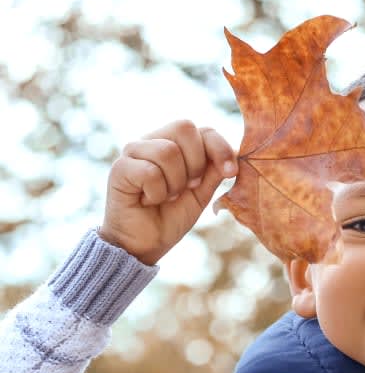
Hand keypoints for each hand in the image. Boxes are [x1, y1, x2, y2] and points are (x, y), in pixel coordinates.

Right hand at [99, 120, 237, 264]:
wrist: (145, 244)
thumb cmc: (171, 216)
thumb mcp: (201, 194)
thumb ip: (214, 172)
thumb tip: (236, 153)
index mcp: (175, 144)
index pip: (203, 129)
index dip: (220, 147)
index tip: (231, 172)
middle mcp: (153, 141)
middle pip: (184, 128)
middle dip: (195, 164)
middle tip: (188, 187)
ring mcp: (134, 152)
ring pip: (167, 151)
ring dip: (175, 183)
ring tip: (167, 197)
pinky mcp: (120, 168)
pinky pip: (149, 171)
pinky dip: (157, 193)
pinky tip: (149, 201)